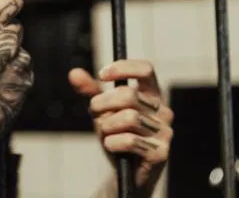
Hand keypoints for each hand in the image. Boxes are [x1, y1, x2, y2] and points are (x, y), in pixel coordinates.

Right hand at [0, 0, 32, 177]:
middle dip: (3, 37)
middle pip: (14, 27)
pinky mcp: (27, 79)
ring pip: (18, 51)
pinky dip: (12, 76)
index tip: (2, 13)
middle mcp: (7, 40)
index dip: (7, 5)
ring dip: (8, 59)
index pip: (10, 0)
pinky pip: (22, 70)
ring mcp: (20, 60)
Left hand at [69, 60, 173, 194]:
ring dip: (107, 125)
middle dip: (102, 103)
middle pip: (128, 94)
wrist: (125, 170)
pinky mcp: (160, 152)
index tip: (101, 74)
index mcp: (152, 94)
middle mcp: (163, 110)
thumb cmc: (116, 133)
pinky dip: (112, 143)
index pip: (146, 69)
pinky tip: (111, 146)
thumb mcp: (102, 110)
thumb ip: (90, 91)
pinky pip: (129, 141)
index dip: (123, 68)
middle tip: (94, 112)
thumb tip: (73, 73)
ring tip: (106, 133)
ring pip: (128, 117)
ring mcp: (165, 132)